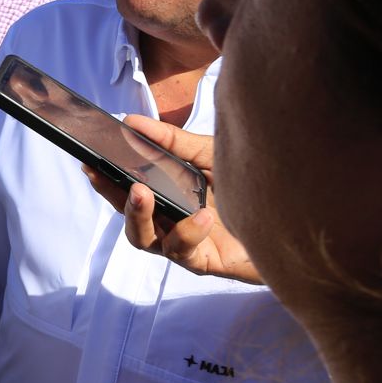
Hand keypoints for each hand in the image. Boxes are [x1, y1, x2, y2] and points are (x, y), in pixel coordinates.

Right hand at [84, 114, 260, 284]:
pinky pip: (184, 250)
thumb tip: (132, 121)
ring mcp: (183, 244)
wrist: (292, 219)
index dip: (103, 178)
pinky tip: (203, 214)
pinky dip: (189, 231)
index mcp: (166, 197)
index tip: (88, 161)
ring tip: (142, 192)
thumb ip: (173, 141)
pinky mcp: (203, 261)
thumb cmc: (247, 187)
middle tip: (102, 173)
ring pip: (143, 239)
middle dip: (109, 194)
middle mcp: (168, 222)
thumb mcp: (208, 156)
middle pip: (125, 215)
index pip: (125, 189)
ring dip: (136, 215)